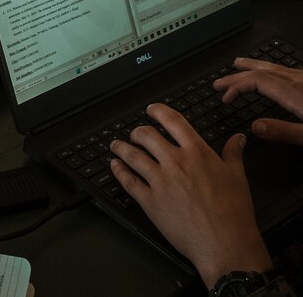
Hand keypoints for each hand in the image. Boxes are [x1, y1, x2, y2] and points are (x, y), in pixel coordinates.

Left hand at [109, 103, 271, 286]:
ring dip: (121, 147)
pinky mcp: (150, 201)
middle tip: (135, 134)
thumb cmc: (234, 213)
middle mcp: (176, 163)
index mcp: (197, 153)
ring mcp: (160, 181)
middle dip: (137, 132)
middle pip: (146, 135)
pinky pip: (127, 180)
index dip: (158, 111)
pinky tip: (115, 166)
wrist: (226, 244)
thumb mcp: (238, 177)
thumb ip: (233, 154)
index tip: (151, 110)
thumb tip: (238, 138)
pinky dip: (118, 170)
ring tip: (116, 145)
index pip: (172, 121)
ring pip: (132, 155)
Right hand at [215, 57, 302, 145]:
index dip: (237, 87)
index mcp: (295, 93)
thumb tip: (255, 127)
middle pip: (261, 72)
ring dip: (251, 66)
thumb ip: (283, 131)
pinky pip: (285, 69)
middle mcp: (299, 81)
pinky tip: (271, 71)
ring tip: (238, 64)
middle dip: (236, 77)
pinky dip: (269, 67)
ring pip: (273, 66)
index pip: (257, 81)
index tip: (225, 97)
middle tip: (219, 83)